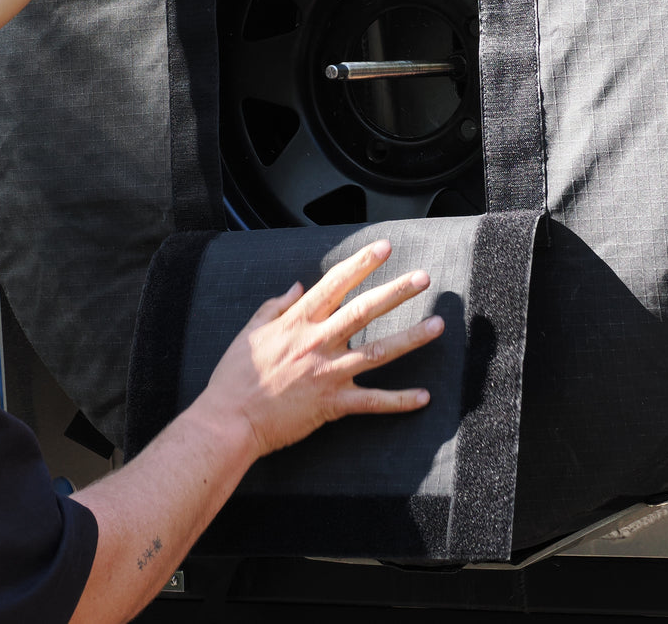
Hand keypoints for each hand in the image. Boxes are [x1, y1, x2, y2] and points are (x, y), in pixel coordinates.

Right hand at [196, 240, 443, 458]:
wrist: (230, 420)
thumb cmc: (234, 377)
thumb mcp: (250, 332)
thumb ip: (275, 305)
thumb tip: (297, 286)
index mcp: (297, 321)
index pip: (335, 284)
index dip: (361, 264)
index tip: (384, 248)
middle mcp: (317, 342)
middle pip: (364, 311)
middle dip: (396, 292)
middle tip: (423, 278)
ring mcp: (328, 373)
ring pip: (378, 352)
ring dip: (410, 338)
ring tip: (438, 325)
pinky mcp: (332, 404)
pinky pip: (372, 401)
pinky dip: (399, 401)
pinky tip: (424, 397)